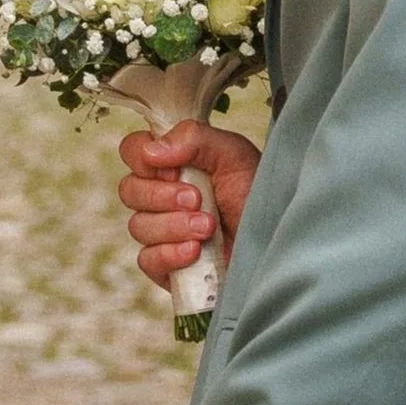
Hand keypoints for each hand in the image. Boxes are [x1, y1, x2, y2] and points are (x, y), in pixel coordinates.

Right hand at [118, 121, 261, 289]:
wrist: (276, 242)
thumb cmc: (258, 195)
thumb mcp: (234, 154)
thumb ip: (195, 139)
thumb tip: (151, 151)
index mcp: (174, 163)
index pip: (133, 151)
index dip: (144, 158)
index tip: (175, 168)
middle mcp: (163, 196)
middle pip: (129, 190)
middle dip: (163, 195)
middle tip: (198, 199)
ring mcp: (162, 232)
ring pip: (138, 225)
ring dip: (175, 225)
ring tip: (208, 227)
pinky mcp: (167, 265)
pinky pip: (147, 259)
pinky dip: (171, 254)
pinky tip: (196, 251)